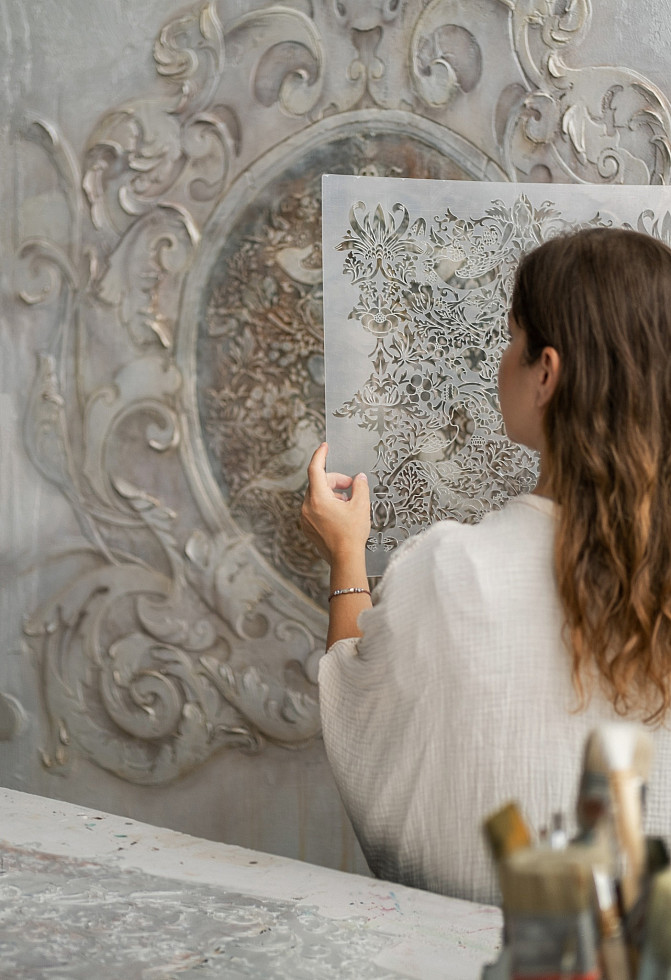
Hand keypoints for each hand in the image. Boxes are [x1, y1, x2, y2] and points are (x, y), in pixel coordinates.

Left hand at [301, 443, 370, 565]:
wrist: (345, 559)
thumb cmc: (352, 534)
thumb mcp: (361, 506)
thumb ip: (360, 487)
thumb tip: (359, 479)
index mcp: (318, 499)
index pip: (315, 469)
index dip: (320, 455)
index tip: (324, 447)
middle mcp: (307, 507)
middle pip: (319, 483)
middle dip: (336, 481)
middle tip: (352, 486)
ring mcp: (305, 518)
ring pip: (317, 496)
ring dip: (332, 494)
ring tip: (348, 503)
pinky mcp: (307, 527)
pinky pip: (315, 509)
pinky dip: (326, 505)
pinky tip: (340, 513)